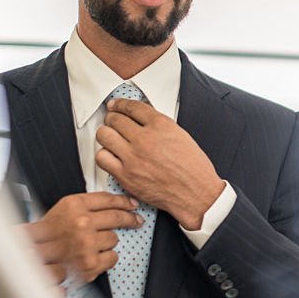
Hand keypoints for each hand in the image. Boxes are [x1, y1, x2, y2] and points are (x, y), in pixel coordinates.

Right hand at [20, 192, 142, 283]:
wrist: (30, 257)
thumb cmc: (46, 235)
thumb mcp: (63, 209)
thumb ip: (87, 205)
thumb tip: (115, 204)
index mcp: (74, 205)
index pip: (108, 199)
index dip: (124, 201)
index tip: (132, 204)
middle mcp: (81, 223)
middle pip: (117, 217)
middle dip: (129, 219)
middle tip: (135, 220)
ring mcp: (86, 244)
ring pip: (114, 239)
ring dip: (107, 241)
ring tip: (92, 244)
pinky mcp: (90, 263)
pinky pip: (112, 257)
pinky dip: (106, 258)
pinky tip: (93, 255)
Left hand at [95, 98, 225, 230]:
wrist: (196, 193)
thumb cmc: (193, 169)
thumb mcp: (181, 135)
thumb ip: (159, 125)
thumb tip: (140, 118)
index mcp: (161, 126)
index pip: (132, 106)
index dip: (120, 104)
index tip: (116, 105)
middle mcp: (145, 139)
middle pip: (115, 119)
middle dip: (112, 118)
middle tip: (112, 121)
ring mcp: (133, 157)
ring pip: (104, 135)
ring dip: (107, 135)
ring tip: (111, 137)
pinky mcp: (125, 175)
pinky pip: (102, 158)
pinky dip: (105, 155)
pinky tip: (112, 156)